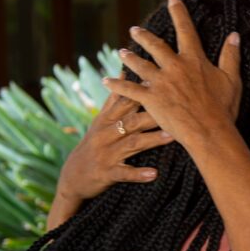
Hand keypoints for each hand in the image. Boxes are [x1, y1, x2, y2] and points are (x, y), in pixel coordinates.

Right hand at [50, 89, 171, 227]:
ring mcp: (107, 154)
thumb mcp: (100, 121)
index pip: (125, 102)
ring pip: (131, 144)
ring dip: (151, 140)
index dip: (142, 92)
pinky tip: (154, 174)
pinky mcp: (107, 173)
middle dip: (152, 114)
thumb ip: (114, 100)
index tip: (162, 83)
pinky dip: (138, 174)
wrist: (73, 177)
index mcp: (106, 120)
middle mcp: (106, 134)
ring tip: (171, 136)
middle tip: (175, 108)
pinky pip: (124, 174)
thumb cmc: (93, 145)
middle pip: (131, 121)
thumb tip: (124, 73)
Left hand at [103, 0, 241, 149]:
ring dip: (129, 58)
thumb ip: (231, 55)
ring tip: (121, 53)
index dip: (179, 13)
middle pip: (155, 46)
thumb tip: (235, 35)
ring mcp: (160, 82)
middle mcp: (174, 66)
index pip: (186, 30)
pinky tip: (106, 81)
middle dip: (144, 36)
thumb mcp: (232, 79)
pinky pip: (129, 89)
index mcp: (194, 60)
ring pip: (139, 65)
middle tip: (134, 30)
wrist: (209, 131)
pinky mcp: (150, 98)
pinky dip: (117, 85)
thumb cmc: (223, 108)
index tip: (172, 0)